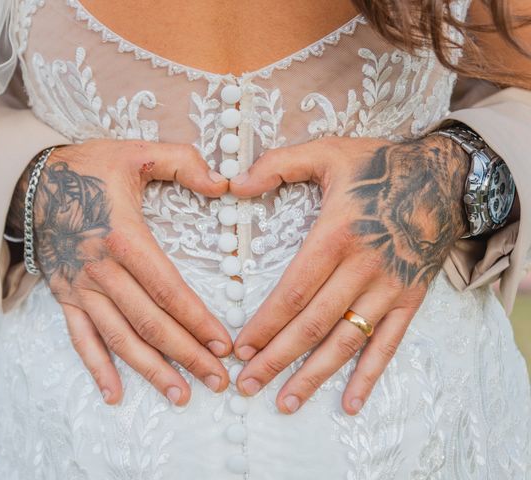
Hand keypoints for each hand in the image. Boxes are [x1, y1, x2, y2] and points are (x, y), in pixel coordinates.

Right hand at [7, 139, 232, 405]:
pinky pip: (80, 338)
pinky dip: (97, 368)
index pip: (168, 289)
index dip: (197, 320)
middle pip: (149, 322)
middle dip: (186, 354)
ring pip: (119, 338)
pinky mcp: (64, 296)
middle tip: (218, 380)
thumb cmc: (89, 167)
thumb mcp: (137, 153)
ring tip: (181, 395)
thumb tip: (223, 183)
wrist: (32, 179)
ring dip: (151, 370)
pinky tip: (114, 394)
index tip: (223, 344)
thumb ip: (183, 162)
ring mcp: (80, 288)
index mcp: (123, 237)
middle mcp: (100, 270)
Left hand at [228, 135, 468, 413]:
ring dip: (314, 375)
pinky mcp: (410, 299)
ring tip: (285, 401)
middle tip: (247, 384)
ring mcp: (389, 288)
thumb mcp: (327, 152)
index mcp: (337, 235)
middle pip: (313, 324)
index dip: (265, 324)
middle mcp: (363, 268)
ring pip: (346, 341)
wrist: (443, 176)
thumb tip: (235, 182)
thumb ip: (278, 164)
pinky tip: (349, 403)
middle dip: (276, 358)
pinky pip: (388, 344)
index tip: (240, 348)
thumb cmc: (378, 165)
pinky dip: (369, 375)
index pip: (293, 291)